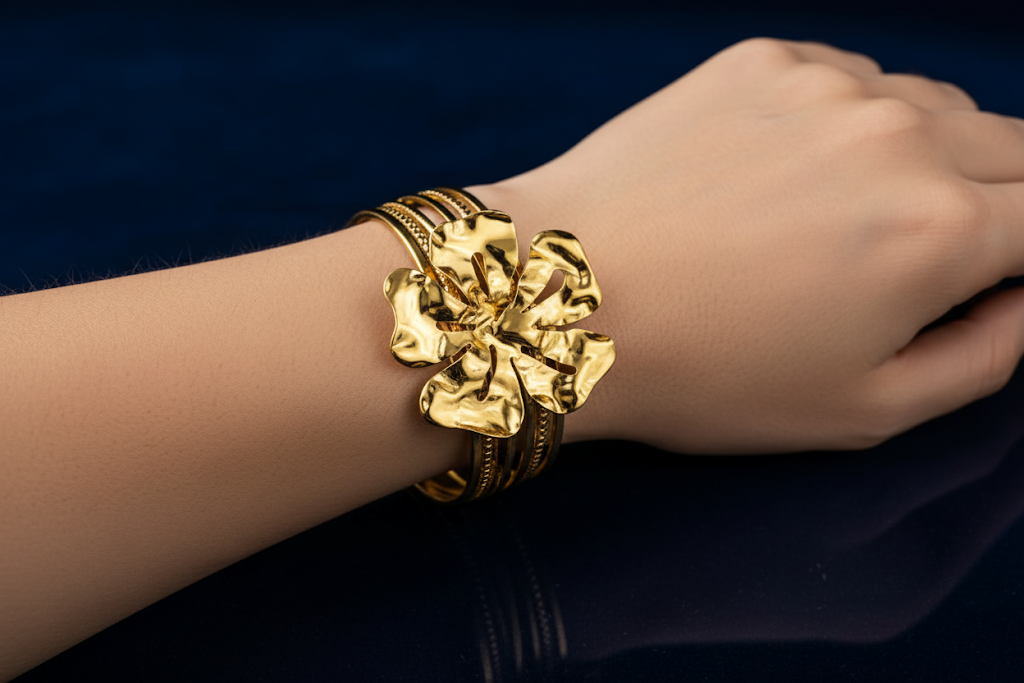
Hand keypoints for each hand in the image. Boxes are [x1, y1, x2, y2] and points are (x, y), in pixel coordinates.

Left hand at [471, 38, 1023, 453]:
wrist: (559, 299)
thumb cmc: (701, 370)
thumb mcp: (862, 410)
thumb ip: (983, 358)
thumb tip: (1023, 302)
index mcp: (943, 228)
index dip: (1023, 255)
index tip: (987, 277)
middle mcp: (900, 134)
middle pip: (1011, 148)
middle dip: (997, 200)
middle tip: (917, 255)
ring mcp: (828, 85)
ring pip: (930, 107)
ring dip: (920, 156)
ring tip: (837, 221)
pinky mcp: (763, 60)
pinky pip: (849, 78)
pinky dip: (847, 121)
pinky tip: (783, 175)